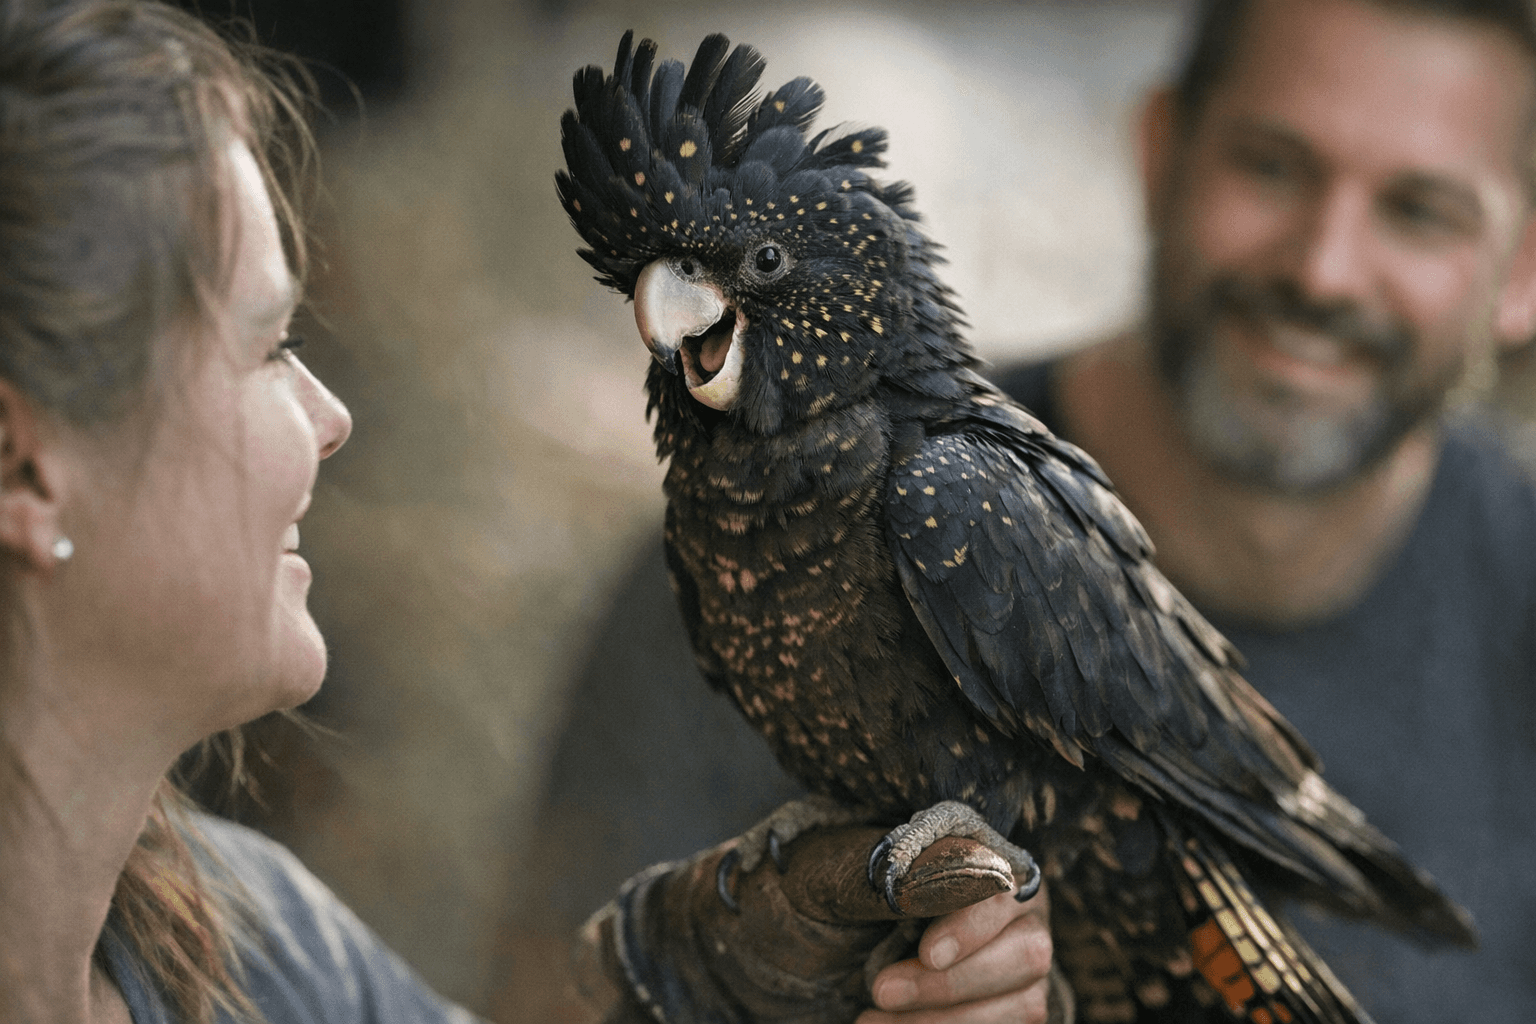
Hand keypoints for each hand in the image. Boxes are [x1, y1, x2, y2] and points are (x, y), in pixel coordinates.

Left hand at [581, 811, 1070, 1023]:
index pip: (1003, 882)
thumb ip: (887, 877)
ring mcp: (1006, 969)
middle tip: (877, 991)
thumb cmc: (790, 902)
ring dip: (949, 1023)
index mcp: (969, 854)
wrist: (758, 960)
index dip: (974, 920)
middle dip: (950, 985)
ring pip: (1024, 1004)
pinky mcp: (995, 1013)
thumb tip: (951, 877)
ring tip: (869, 1022)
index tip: (925, 950)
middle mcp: (1004, 910)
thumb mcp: (820, 878)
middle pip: (1026, 951)